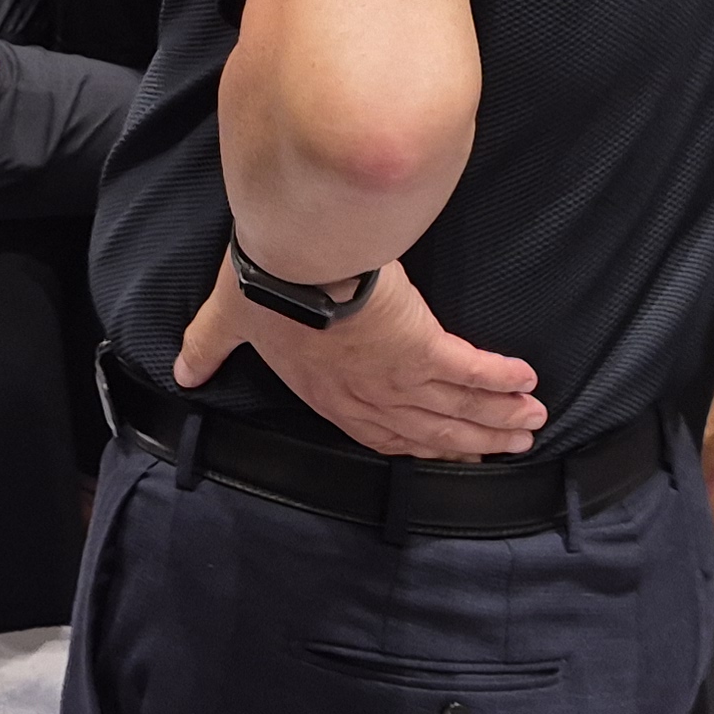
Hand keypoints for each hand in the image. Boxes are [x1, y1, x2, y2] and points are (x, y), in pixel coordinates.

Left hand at [173, 257, 545, 459]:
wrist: (292, 258)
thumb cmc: (261, 284)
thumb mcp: (226, 320)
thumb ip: (207, 346)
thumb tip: (182, 369)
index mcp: (329, 395)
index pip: (382, 434)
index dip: (420, 446)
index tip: (450, 454)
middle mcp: (368, 396)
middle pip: (433, 429)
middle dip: (475, 439)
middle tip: (513, 443)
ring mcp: (399, 376)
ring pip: (457, 407)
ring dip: (496, 417)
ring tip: (531, 420)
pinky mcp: (423, 346)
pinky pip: (469, 370)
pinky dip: (499, 379)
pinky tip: (526, 382)